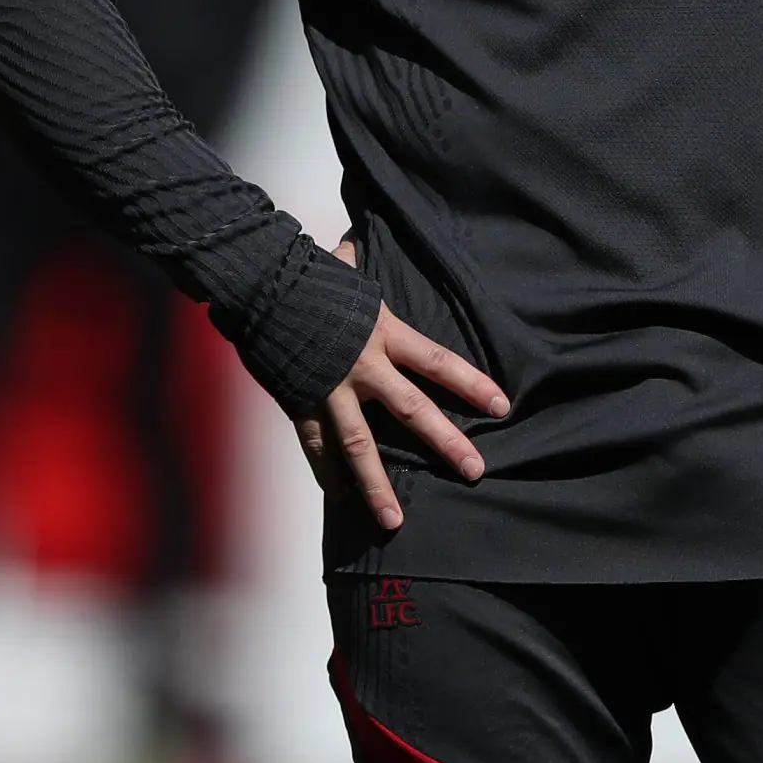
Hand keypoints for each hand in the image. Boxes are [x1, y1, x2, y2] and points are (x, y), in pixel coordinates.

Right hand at [295, 237, 508, 529]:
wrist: (259, 287)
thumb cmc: (309, 275)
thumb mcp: (345, 269)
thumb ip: (357, 263)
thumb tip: (353, 241)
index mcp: (386, 333)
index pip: (440, 362)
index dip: (472, 384)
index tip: (502, 406)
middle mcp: (365, 367)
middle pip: (414, 410)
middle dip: (446, 442)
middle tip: (476, 470)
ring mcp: (331, 390)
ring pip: (360, 446)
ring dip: (378, 485)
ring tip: (395, 521)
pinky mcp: (300, 403)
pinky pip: (316, 447)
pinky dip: (327, 476)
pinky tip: (341, 502)